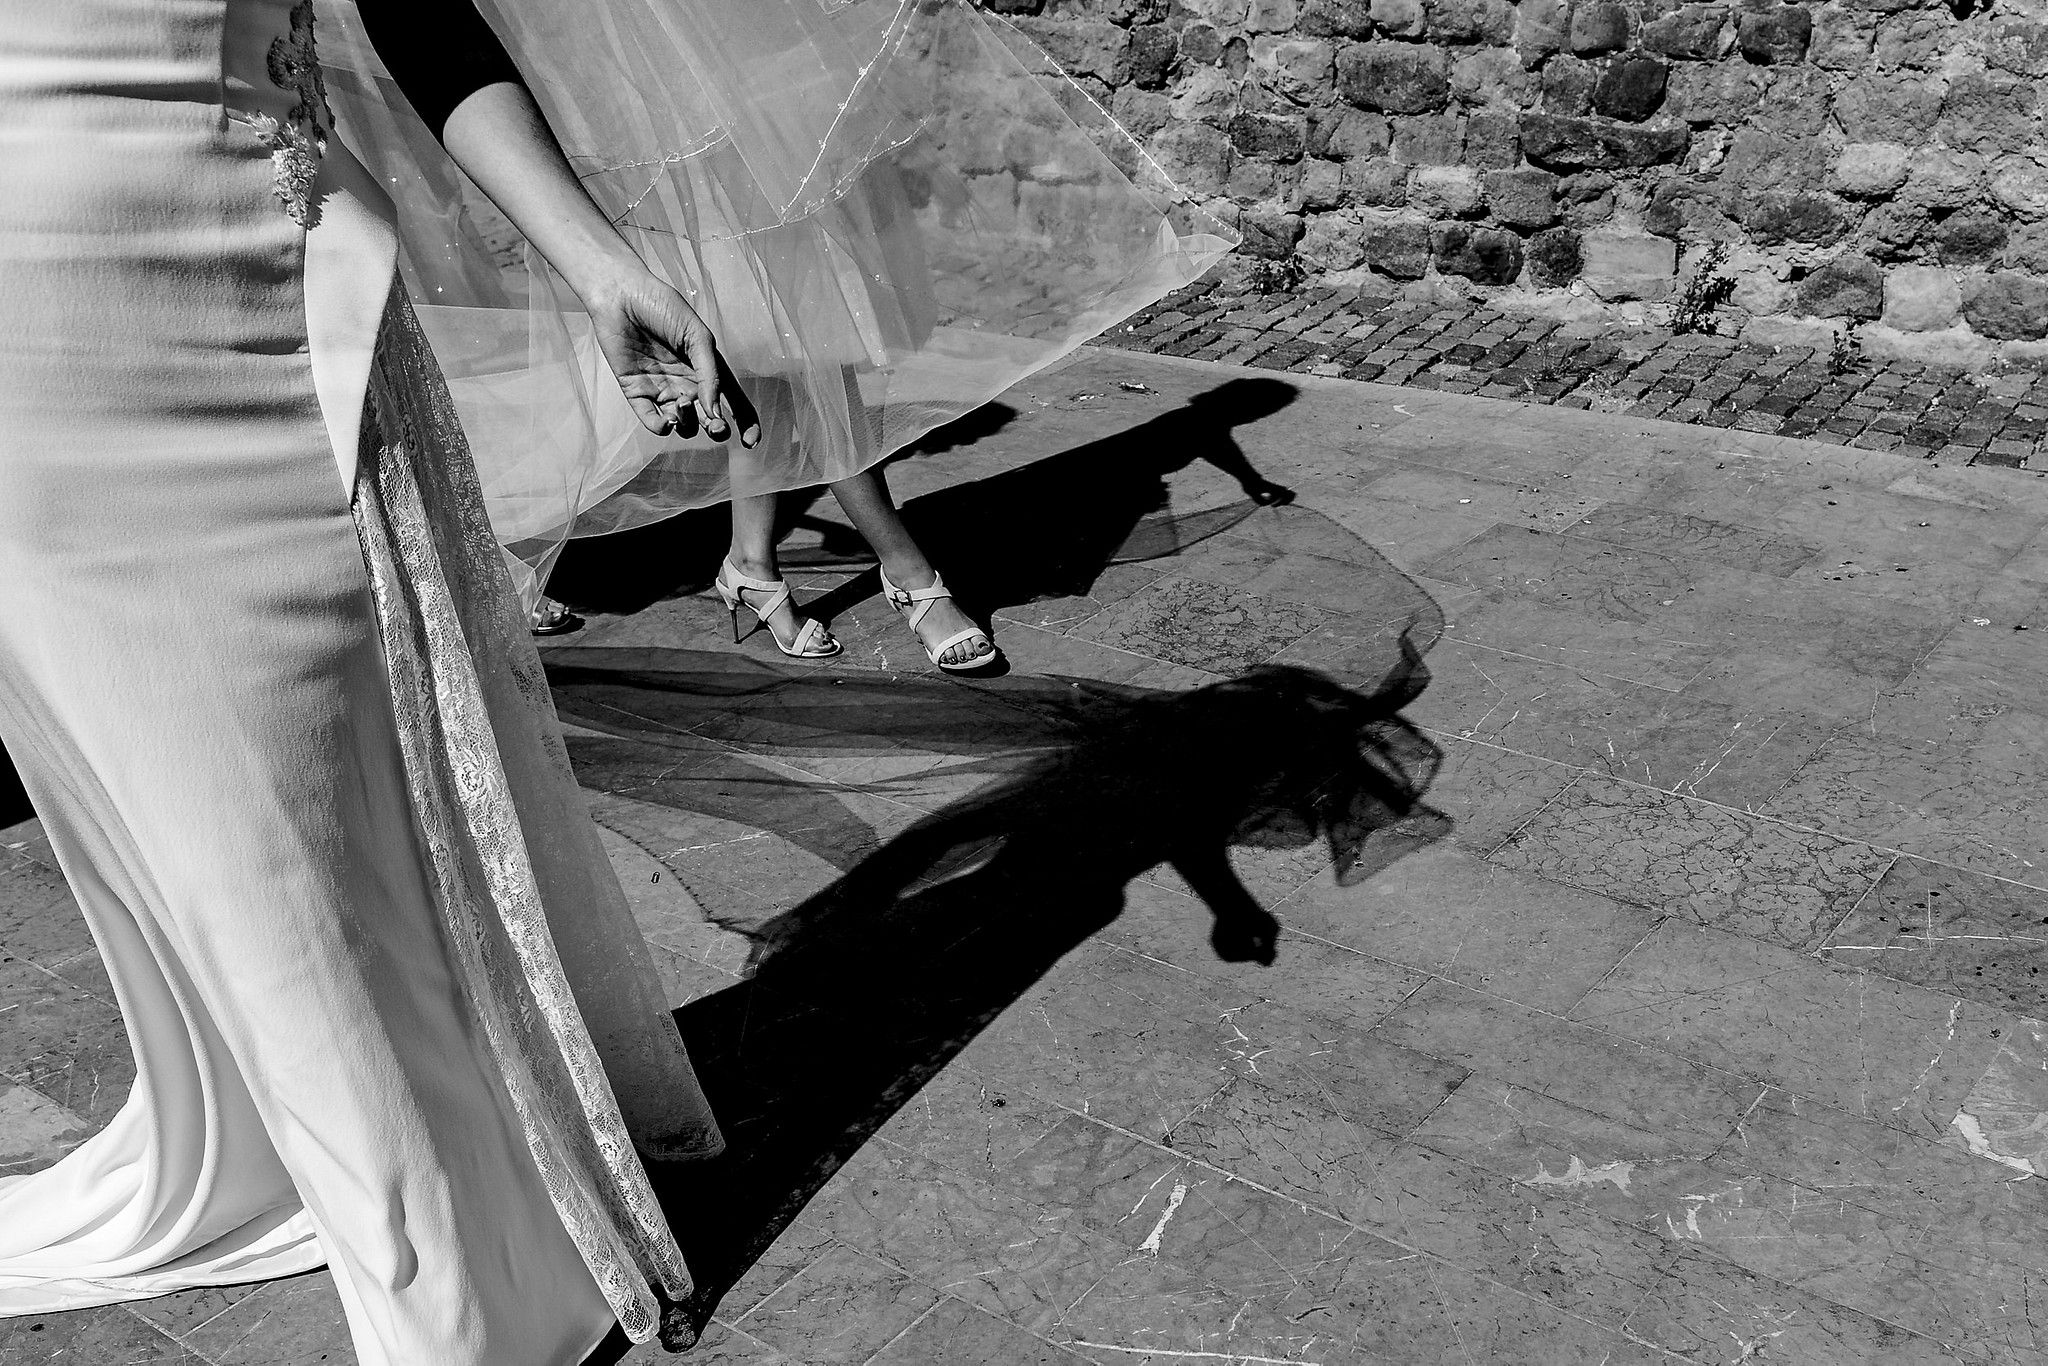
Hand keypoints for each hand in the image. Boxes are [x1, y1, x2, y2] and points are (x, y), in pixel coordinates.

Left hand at [588, 272, 759, 444]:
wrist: (621, 294)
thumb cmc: (661, 307)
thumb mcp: (696, 337)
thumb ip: (710, 374)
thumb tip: (715, 412)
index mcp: (707, 369)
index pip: (733, 401)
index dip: (746, 423)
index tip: (751, 441)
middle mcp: (687, 383)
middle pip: (709, 420)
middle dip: (716, 429)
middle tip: (715, 426)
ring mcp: (662, 390)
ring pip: (683, 424)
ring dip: (687, 422)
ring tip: (681, 405)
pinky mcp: (636, 392)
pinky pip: (652, 421)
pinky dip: (661, 427)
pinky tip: (667, 420)